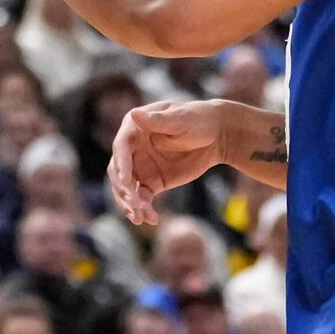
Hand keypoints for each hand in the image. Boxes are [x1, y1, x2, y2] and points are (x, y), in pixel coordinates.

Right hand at [108, 100, 233, 219]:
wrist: (216, 136)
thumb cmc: (197, 119)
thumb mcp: (180, 119)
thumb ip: (158, 121)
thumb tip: (134, 114)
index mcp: (134, 129)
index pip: (121, 147)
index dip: (122, 164)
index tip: (126, 181)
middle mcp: (132, 149)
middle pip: (118, 171)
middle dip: (124, 189)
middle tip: (135, 204)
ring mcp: (140, 167)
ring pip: (127, 189)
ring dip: (129, 204)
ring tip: (140, 218)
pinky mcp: (152, 182)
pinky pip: (143, 198)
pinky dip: (144, 209)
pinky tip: (151, 219)